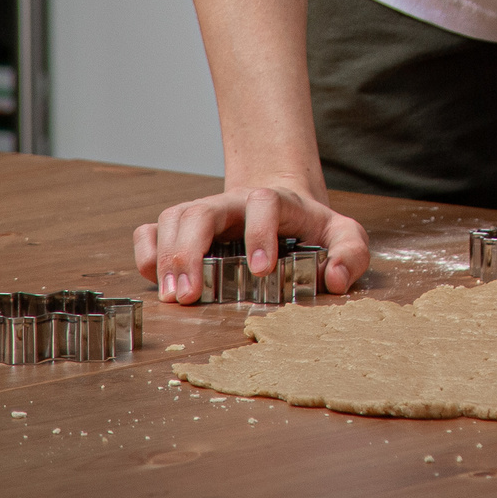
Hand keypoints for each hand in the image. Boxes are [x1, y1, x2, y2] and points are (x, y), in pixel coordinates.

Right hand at [135, 181, 367, 303]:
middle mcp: (232, 203)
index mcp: (274, 201)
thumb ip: (350, 253)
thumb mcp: (343, 235)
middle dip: (191, 251)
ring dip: (166, 257)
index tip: (261, 270)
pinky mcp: (182, 228)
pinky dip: (146, 252)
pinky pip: (151, 229)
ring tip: (174, 296)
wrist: (283, 207)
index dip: (260, 233)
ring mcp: (204, 213)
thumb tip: (334, 279)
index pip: (263, 204)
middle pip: (202, 210)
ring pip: (173, 218)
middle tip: (190, 295)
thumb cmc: (310, 227)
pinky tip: (155, 279)